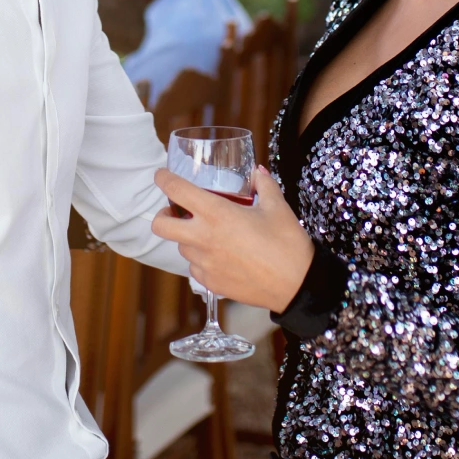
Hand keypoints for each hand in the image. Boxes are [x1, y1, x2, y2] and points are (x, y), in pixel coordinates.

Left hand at [152, 167, 314, 313]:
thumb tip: (257, 172)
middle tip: (175, 211)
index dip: (164, 179)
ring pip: (181, 247)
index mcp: (217, 214)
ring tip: (209, 234)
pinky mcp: (211, 282)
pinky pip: (195, 267)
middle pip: (161, 225)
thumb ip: (264, 185)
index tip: (161, 175)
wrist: (297, 286)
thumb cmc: (287, 244)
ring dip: (187, 238)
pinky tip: (219, 255)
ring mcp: (205, 263)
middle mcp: (204, 238)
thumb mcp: (277, 207)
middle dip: (162, 215)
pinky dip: (201, 259)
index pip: (177, 191)